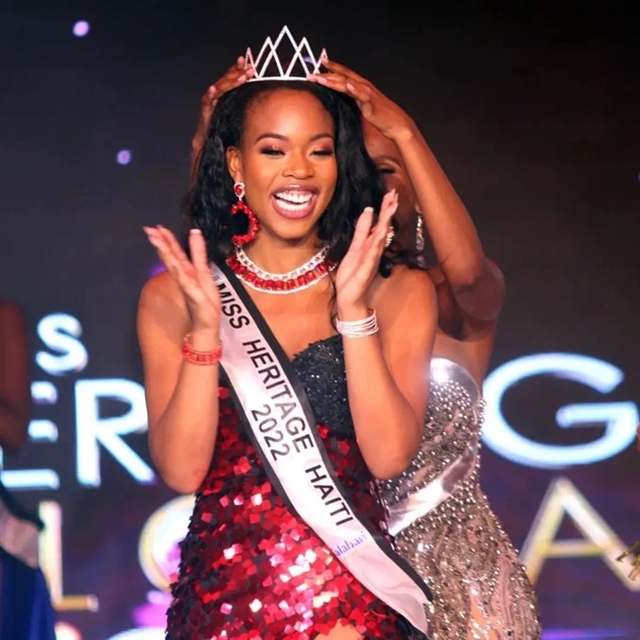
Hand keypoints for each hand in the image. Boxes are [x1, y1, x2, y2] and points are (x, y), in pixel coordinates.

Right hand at [143, 226, 220, 332]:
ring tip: (157, 241)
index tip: (157, 227)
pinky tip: (174, 263)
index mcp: (186, 271)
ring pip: (174, 266)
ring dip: (166, 253)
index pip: (175, 252)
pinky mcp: (192, 294)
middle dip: (161, 243)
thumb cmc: (205, 301)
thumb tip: (195, 232)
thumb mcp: (204, 272)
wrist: (206, 324)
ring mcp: (186, 286)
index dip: (167, 239)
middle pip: (171, 257)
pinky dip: (179, 272)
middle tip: (150, 230)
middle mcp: (183, 277)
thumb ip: (198, 253)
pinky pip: (185, 281)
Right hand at [191, 56, 254, 154]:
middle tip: (249, 69)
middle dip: (237, 73)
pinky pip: (207, 101)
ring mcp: (210, 101)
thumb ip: (243, 103)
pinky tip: (214, 90)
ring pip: (219, 87)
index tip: (250, 64)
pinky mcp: (205, 111)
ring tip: (240, 77)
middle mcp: (217, 95)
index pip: (232, 78)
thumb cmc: (224, 126)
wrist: (209, 141)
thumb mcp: (237, 113)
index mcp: (225, 94)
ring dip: (229, 81)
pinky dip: (210, 95)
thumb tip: (261, 96)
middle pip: (226, 80)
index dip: (239, 69)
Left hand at [307, 60, 412, 141]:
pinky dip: (354, 89)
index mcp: (361, 87)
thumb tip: (342, 102)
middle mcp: (364, 86)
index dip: (331, 68)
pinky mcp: (372, 103)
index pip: (344, 74)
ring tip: (321, 77)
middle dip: (326, 74)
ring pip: (348, 83)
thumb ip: (353, 102)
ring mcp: (368, 93)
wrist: (396, 123)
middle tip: (310, 73)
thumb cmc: (381, 117)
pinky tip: (347, 85)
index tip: (319, 63)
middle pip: (342, 76)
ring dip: (334, 79)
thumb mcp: (363, 107)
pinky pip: (362, 95)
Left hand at [335, 190, 397, 316]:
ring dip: (385, 224)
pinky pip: (371, 256)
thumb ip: (361, 233)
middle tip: (395, 194)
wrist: (350, 300)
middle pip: (382, 228)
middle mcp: (373, 252)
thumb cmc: (351, 277)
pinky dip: (376, 245)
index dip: (385, 208)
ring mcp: (371, 261)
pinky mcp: (366, 271)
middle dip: (388, 211)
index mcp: (369, 246)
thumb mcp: (353, 250)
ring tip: (390, 209)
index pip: (379, 224)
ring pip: (379, 239)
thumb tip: (368, 213)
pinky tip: (379, 235)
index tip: (391, 193)